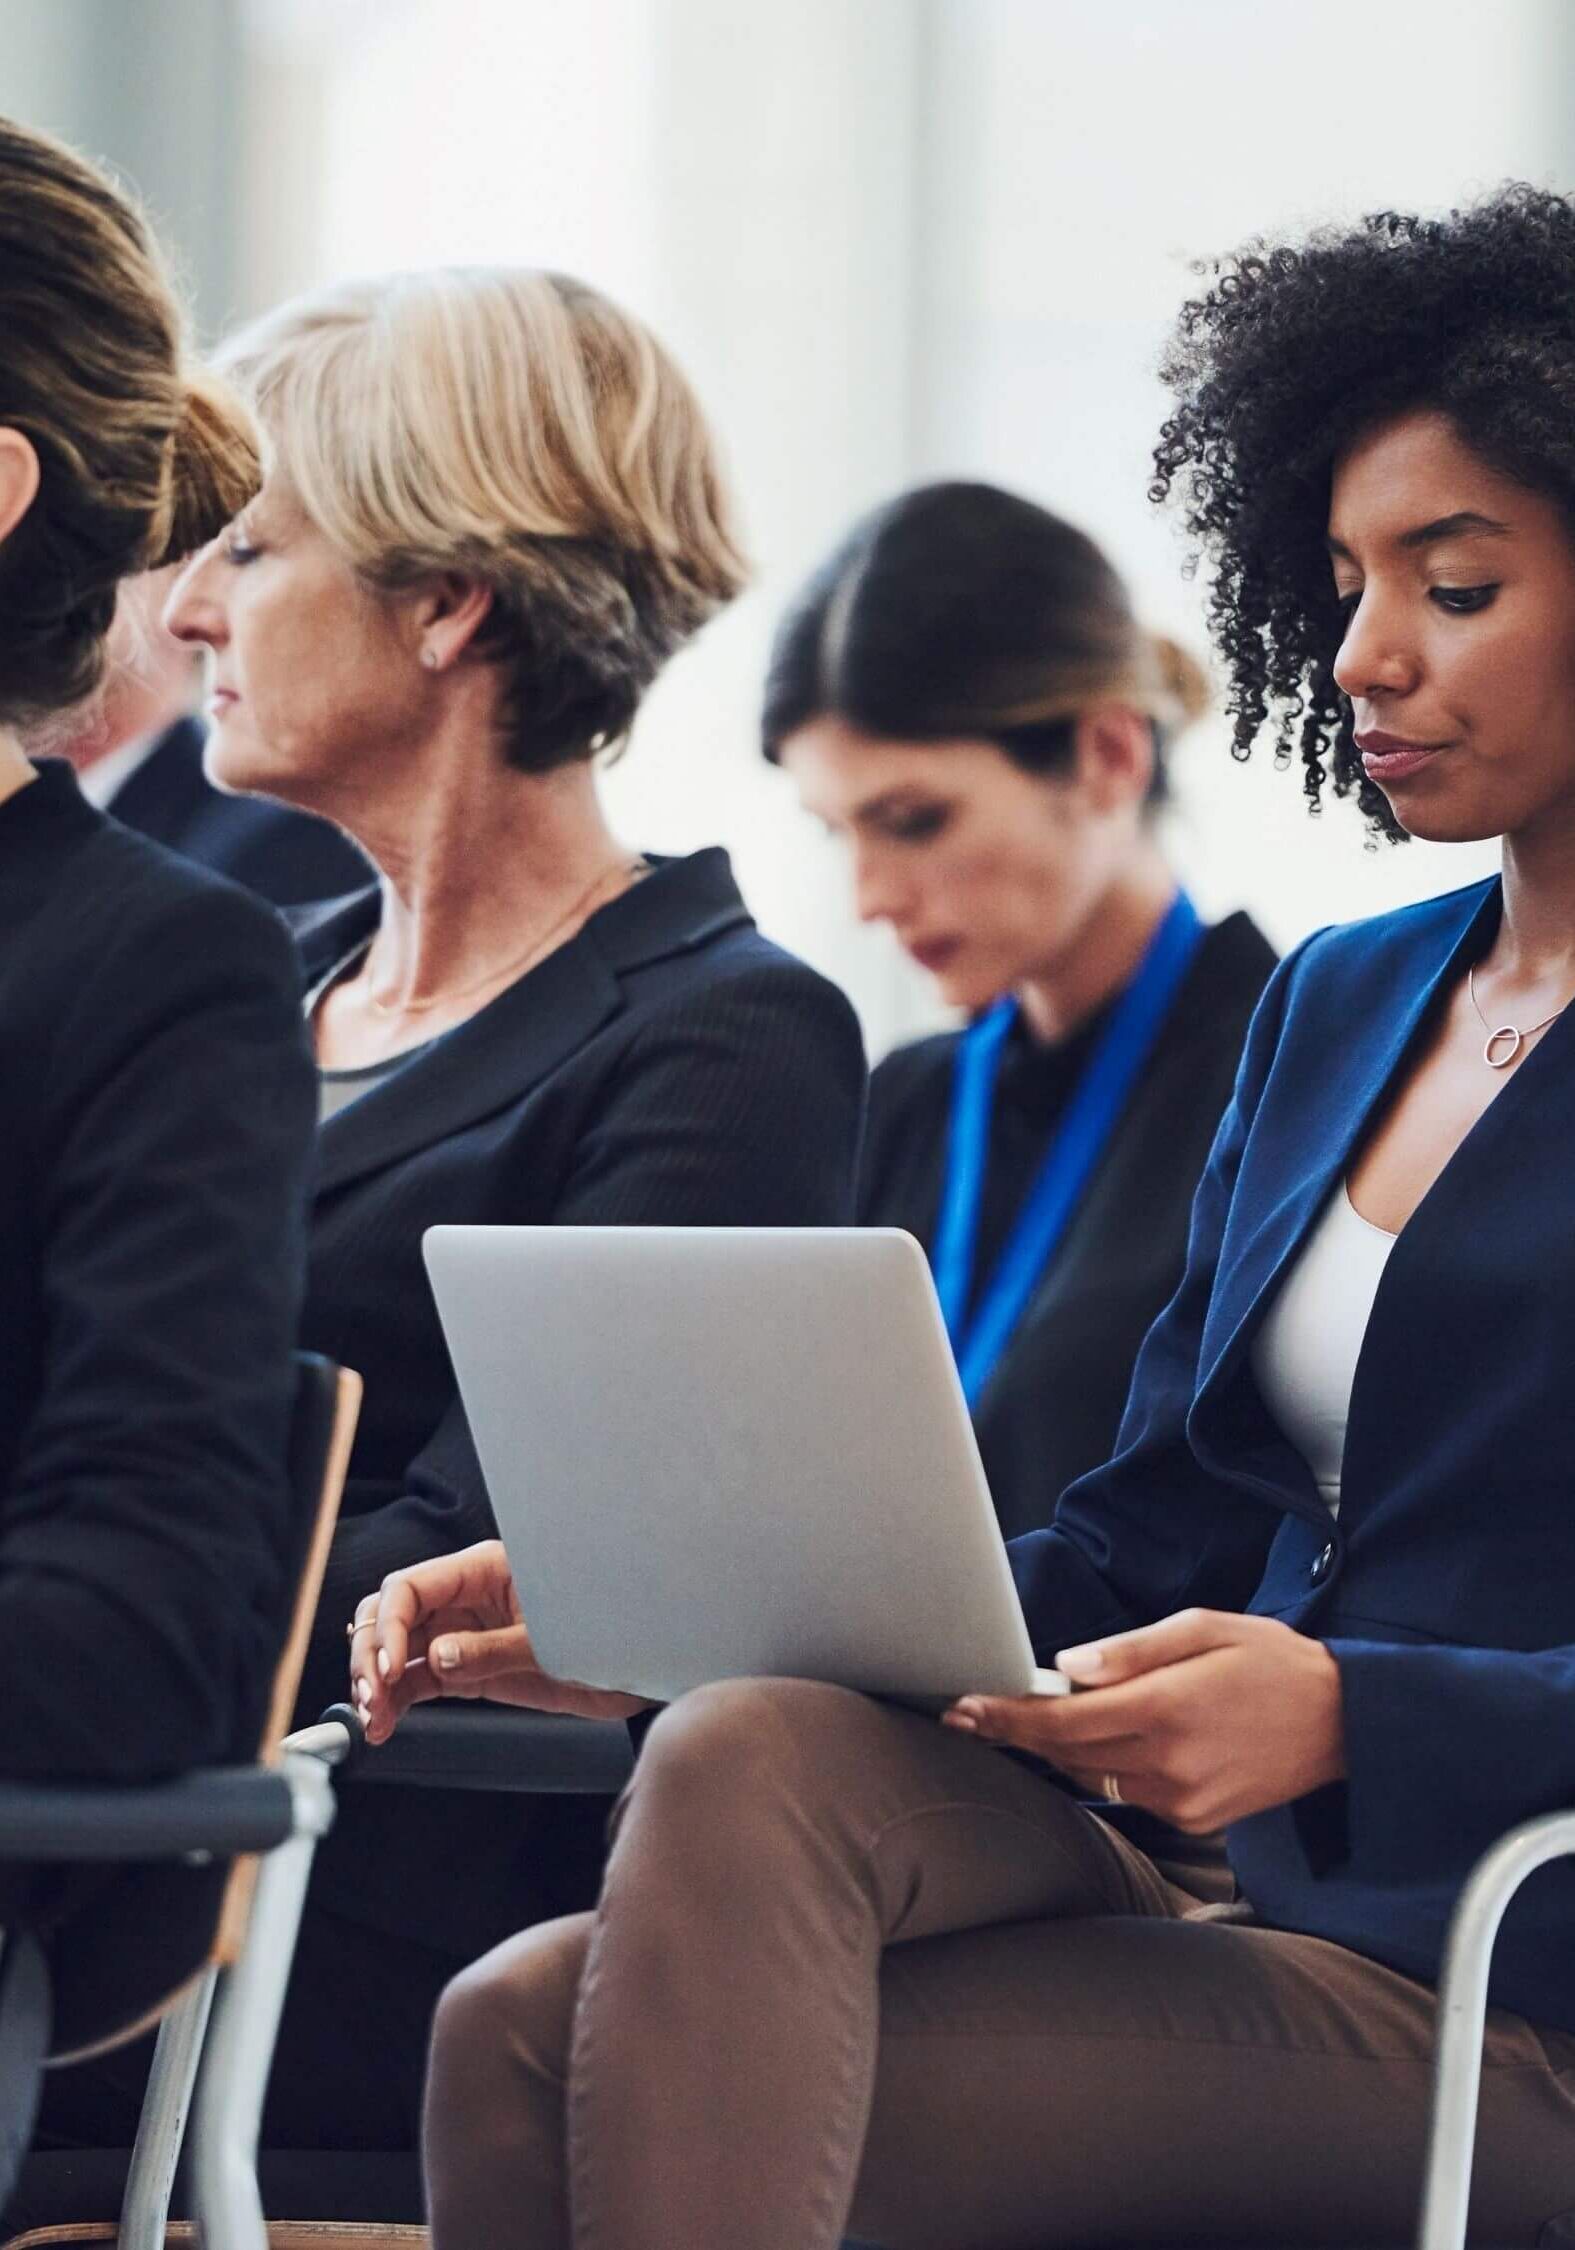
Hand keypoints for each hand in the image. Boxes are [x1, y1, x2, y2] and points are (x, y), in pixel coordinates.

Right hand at [347, 1540, 649, 1744]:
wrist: (641, 1665)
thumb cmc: (609, 1634)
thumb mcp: (551, 1645)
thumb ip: (491, 1651)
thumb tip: (437, 1658)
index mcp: (485, 1569)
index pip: (410, 1587)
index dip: (387, 1625)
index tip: (385, 1667)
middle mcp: (467, 1596)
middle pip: (392, 1614)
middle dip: (371, 1653)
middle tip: (370, 1696)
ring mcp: (465, 1631)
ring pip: (398, 1649)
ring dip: (376, 1682)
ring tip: (373, 1719)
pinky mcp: (469, 1666)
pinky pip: (418, 1678)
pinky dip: (396, 1700)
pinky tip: (385, 1724)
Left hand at [943, 1609, 1345, 1832]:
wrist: (1343, 1724)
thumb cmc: (1272, 1662)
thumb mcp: (1204, 1629)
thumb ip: (1131, 1651)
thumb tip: (1068, 1666)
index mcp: (1168, 1709)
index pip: (1065, 1720)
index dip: (1007, 1716)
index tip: (963, 1708)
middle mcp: (1170, 1763)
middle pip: (1067, 1753)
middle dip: (1016, 1732)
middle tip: (968, 1712)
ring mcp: (1182, 1799)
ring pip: (1092, 1774)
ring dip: (1059, 1749)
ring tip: (1028, 1719)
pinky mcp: (1194, 1818)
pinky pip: (1128, 1791)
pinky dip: (1105, 1765)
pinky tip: (1106, 1739)